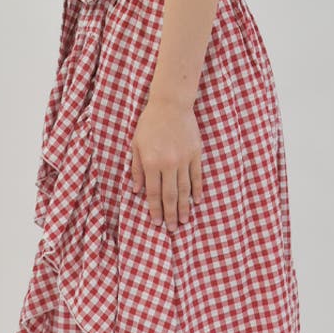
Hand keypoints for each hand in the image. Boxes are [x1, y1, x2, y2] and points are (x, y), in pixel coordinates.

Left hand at [130, 97, 202, 231]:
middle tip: (172, 229)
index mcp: (151, 163)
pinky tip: (196, 201)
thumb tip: (137, 190)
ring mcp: (184, 159)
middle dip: (170, 214)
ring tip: (184, 220)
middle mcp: (168, 164)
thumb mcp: (136, 144)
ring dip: (184, 207)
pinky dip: (197, 190)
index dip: (155, 209)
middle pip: (170, 195)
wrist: (171, 104)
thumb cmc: (149, 123)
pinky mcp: (195, 153)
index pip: (153, 192)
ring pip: (184, 189)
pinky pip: (197, 176)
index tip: (156, 222)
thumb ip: (137, 168)